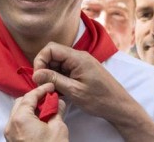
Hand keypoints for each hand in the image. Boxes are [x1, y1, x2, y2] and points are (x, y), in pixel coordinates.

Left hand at [4, 83, 68, 141]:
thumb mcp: (58, 128)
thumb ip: (57, 111)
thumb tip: (58, 102)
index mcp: (20, 119)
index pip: (30, 96)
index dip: (42, 90)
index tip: (51, 87)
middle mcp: (11, 125)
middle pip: (20, 103)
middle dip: (35, 98)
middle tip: (49, 98)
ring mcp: (10, 135)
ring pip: (18, 113)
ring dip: (31, 109)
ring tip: (47, 109)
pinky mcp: (13, 141)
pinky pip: (18, 124)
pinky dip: (28, 118)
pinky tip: (41, 120)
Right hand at [33, 42, 153, 141]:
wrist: (118, 105)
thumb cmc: (99, 99)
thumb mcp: (73, 91)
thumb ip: (54, 80)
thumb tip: (35, 74)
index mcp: (78, 58)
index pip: (51, 48)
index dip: (40, 60)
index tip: (38, 77)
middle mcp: (79, 56)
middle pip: (54, 55)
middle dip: (45, 69)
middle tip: (44, 86)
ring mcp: (81, 63)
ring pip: (58, 63)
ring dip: (52, 75)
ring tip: (53, 90)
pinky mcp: (83, 70)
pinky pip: (66, 69)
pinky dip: (59, 78)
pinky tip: (60, 91)